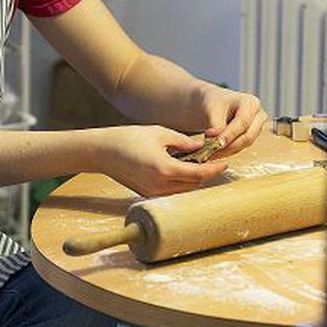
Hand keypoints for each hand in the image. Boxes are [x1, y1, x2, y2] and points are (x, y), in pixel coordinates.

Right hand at [100, 125, 228, 197]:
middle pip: (193, 184)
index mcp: (165, 168)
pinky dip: (179, 182)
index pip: (199, 173)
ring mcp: (152, 192)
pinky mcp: (146, 194)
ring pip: (183, 190)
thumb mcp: (159, 132)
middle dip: (205, 173)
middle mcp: (160, 185)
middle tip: (212, 159)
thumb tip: (201, 147)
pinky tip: (179, 169)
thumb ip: (183, 142)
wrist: (101, 152)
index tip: (225, 162)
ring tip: (196, 163)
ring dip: (192, 179)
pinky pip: (170, 191)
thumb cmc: (128, 138)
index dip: (215, 169)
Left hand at [197, 85, 267, 156]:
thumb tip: (217, 143)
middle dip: (228, 146)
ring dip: (226, 151)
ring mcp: (257, 129)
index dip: (229, 134)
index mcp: (251, 103)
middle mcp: (259, 116)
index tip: (215, 143)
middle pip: (247, 136)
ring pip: (243, 145)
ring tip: (209, 154)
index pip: (243, 122)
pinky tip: (214, 154)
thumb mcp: (212, 110)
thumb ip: (216, 126)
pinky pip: (240, 148)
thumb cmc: (213, 103)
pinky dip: (226, 152)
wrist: (214, 105)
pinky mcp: (251, 138)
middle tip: (209, 152)